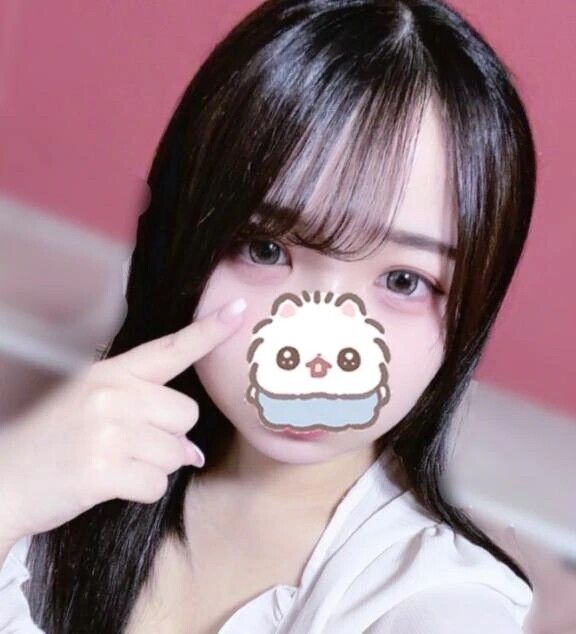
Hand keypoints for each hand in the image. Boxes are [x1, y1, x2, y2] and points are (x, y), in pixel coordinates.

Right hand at [0, 297, 246, 543]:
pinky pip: (157, 483)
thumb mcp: (89, 405)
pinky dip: (141, 490)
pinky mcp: (103, 471)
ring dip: (156, 466)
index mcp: (108, 373)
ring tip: (117, 463)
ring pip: (176, 452)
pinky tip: (111, 484)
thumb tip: (192, 449)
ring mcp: (107, 432)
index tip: (240, 310)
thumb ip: (144, 412)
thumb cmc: (52, 442)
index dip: (208, 331)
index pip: (169, 348)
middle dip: (170, 435)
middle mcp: (111, 395)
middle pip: (187, 414)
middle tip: (132, 444)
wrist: (3, 481)